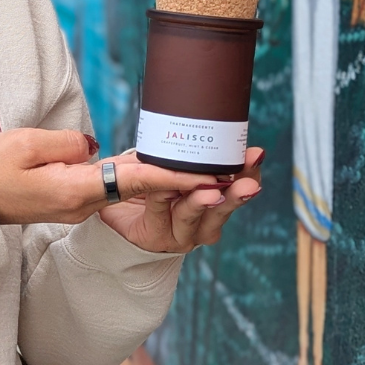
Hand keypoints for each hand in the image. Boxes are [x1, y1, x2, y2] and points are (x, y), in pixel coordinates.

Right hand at [0, 128, 234, 225]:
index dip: (175, 177)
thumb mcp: (24, 145)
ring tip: (206, 167)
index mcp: (73, 190)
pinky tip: (159, 168)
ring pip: (128, 188)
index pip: (134, 181)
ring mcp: (77, 206)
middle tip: (226, 170)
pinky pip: (111, 188)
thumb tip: (94, 148)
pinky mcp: (70, 201)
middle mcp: (82, 203)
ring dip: (166, 179)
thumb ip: (67, 143)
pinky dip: (139, 179)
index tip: (209, 175)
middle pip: (140, 188)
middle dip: (183, 180)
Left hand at [99, 146, 264, 252]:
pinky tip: (167, 189)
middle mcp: (201, 222)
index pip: (236, 188)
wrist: (108, 205)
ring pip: (192, 215)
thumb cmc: (143, 180)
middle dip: (235, 193)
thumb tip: (208, 128)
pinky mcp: (156, 237)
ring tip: (209, 192)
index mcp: (211, 202)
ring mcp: (180, 233)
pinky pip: (160, 212)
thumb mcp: (167, 162)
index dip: (248, 172)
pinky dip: (163, 198)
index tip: (256, 155)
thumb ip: (185, 155)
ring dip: (200, 202)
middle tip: (246, 183)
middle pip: (222, 207)